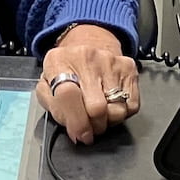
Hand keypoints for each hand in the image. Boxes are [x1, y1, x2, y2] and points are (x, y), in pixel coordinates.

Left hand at [38, 26, 140, 144]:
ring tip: (99, 115)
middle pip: (97, 108)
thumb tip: (72, 127)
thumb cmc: (66, 71)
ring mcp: (110, 62)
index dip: (76, 122)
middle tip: (88, 128)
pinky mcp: (128, 67)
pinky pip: (132, 106)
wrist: (89, 44)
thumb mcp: (47, 85)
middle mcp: (86, 58)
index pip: (68, 95)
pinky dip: (122, 113)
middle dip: (93, 126)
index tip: (79, 135)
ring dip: (108, 121)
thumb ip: (52, 106)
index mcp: (59, 61)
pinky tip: (111, 105)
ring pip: (117, 110)